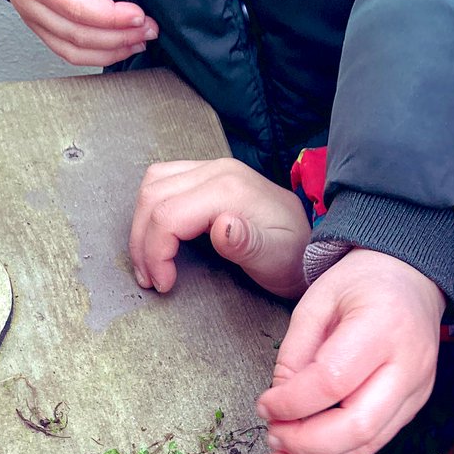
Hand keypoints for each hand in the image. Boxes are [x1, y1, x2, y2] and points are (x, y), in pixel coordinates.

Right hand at [0, 0, 158, 65]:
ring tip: (140, 41)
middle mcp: (28, 4)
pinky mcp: (41, 28)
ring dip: (111, 51)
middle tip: (149, 29)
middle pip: (78, 35)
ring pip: (74, 52)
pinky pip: (69, 53)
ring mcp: (33, 20)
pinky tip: (120, 48)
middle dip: (119, 37)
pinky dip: (97, 56)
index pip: (75, 6)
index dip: (110, 16)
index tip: (139, 14)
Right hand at [128, 158, 310, 296]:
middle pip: (152, 197)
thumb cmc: (293, 257)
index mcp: (229, 190)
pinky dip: (151, 210)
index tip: (164, 284)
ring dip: (142, 225)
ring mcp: (212, 169)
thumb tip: (221, 226)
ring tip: (149, 262)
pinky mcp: (208, 176)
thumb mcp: (276, 259)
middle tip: (150, 279)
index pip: (168, 215)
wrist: (311, 244)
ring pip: (152, 185)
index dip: (155, 253)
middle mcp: (217, 170)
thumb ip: (249, 244)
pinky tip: (159, 238)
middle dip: (142, 243)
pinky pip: (164, 182)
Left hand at [256, 250, 446, 453]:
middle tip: (270, 439)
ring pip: (367, 445)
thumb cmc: (362, 285)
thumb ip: (295, 353)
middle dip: (305, 444)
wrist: (413, 281)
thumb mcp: (317, 301)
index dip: (292, 403)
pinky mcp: (412, 408)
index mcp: (383, 326)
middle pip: (358, 426)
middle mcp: (409, 365)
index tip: (263, 405)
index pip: (333, 381)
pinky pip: (373, 443)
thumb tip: (279, 406)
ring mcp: (416, 392)